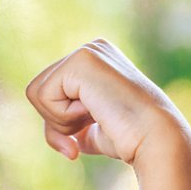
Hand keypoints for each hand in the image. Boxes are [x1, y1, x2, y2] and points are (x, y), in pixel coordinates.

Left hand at [24, 39, 188, 167]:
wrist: (154, 140)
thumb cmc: (129, 139)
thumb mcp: (91, 130)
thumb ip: (72, 124)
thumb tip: (55, 134)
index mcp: (94, 62)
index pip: (47, 93)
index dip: (59, 123)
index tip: (85, 134)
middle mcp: (91, 49)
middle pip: (36, 92)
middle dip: (56, 122)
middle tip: (92, 124)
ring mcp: (87, 51)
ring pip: (36, 93)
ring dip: (60, 119)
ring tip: (96, 116)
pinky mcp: (82, 59)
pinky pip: (43, 95)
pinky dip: (64, 115)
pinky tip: (95, 111)